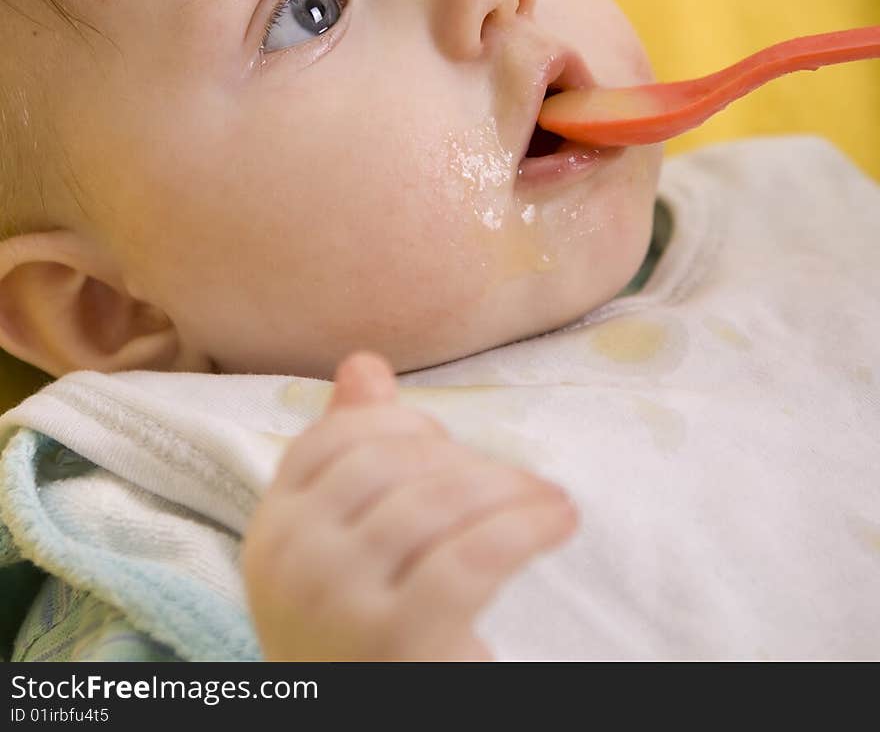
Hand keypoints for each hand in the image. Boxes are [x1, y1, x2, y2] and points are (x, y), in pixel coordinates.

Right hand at [241, 350, 577, 660]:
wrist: (364, 722)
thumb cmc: (363, 634)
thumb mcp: (341, 547)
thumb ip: (351, 454)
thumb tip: (364, 361)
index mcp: (273, 528)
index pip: (337, 436)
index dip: (405, 426)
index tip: (453, 449)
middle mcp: (293, 559)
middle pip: (392, 461)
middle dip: (467, 460)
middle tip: (519, 481)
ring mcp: (338, 601)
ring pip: (437, 502)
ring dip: (508, 490)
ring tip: (548, 501)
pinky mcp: (396, 641)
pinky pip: (471, 558)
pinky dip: (525, 528)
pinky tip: (558, 521)